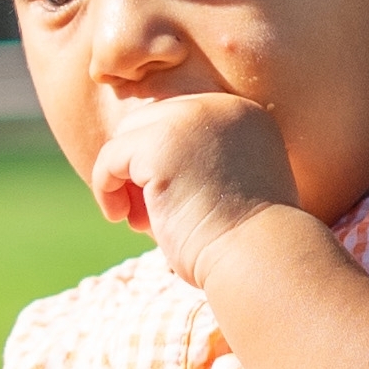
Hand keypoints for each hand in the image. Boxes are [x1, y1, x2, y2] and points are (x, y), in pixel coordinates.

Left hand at [97, 85, 300, 278]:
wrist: (262, 260)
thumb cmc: (249, 244)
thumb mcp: (236, 189)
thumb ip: (205, 164)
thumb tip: (149, 166)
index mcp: (244, 115)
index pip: (181, 120)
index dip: (164, 161)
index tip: (166, 203)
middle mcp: (219, 107)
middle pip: (151, 121)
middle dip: (139, 167)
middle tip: (146, 213)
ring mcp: (189, 120)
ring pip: (127, 136)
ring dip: (122, 179)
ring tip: (137, 220)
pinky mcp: (160, 144)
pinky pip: (110, 157)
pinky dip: (106, 189)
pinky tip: (120, 218)